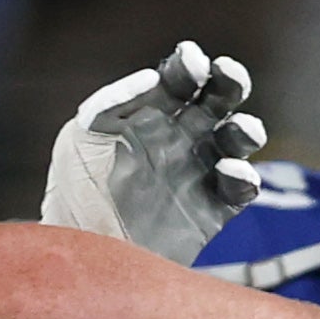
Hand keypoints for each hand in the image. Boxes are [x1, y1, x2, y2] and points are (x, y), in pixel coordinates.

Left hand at [42, 42, 267, 261]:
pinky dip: (243, 176)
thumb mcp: (80, 140)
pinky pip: (239, 188)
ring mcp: (198, 174)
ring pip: (235, 141)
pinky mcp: (212, 211)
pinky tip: (230, 172)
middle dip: (228, 84)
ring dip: (244, 129)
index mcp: (148, 116)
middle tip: (229, 75)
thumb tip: (154, 77)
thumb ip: (112, 104)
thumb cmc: (75, 194)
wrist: (86, 257)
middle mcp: (178, 139)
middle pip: (216, 101)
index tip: (193, 61)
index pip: (178, 82)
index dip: (189, 67)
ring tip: (240, 130)